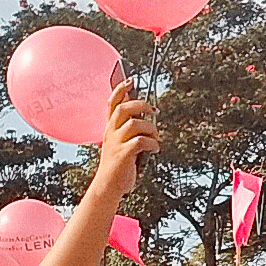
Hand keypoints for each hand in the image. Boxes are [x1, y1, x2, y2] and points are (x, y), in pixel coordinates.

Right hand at [91, 82, 160, 200]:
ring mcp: (116, 143)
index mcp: (110, 128)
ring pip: (135, 124)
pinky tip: (155, 149)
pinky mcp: (123, 154)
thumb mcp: (121, 143)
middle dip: (142, 106)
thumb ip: (130, 130)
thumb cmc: (119, 164)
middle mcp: (111, 133)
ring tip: (156, 138)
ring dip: (151, 129)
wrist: (108, 185)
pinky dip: (152, 143)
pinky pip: (141, 141)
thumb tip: (147, 118)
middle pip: (124, 108)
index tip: (130, 80)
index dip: (120, 90)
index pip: (111, 104)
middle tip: (154, 111)